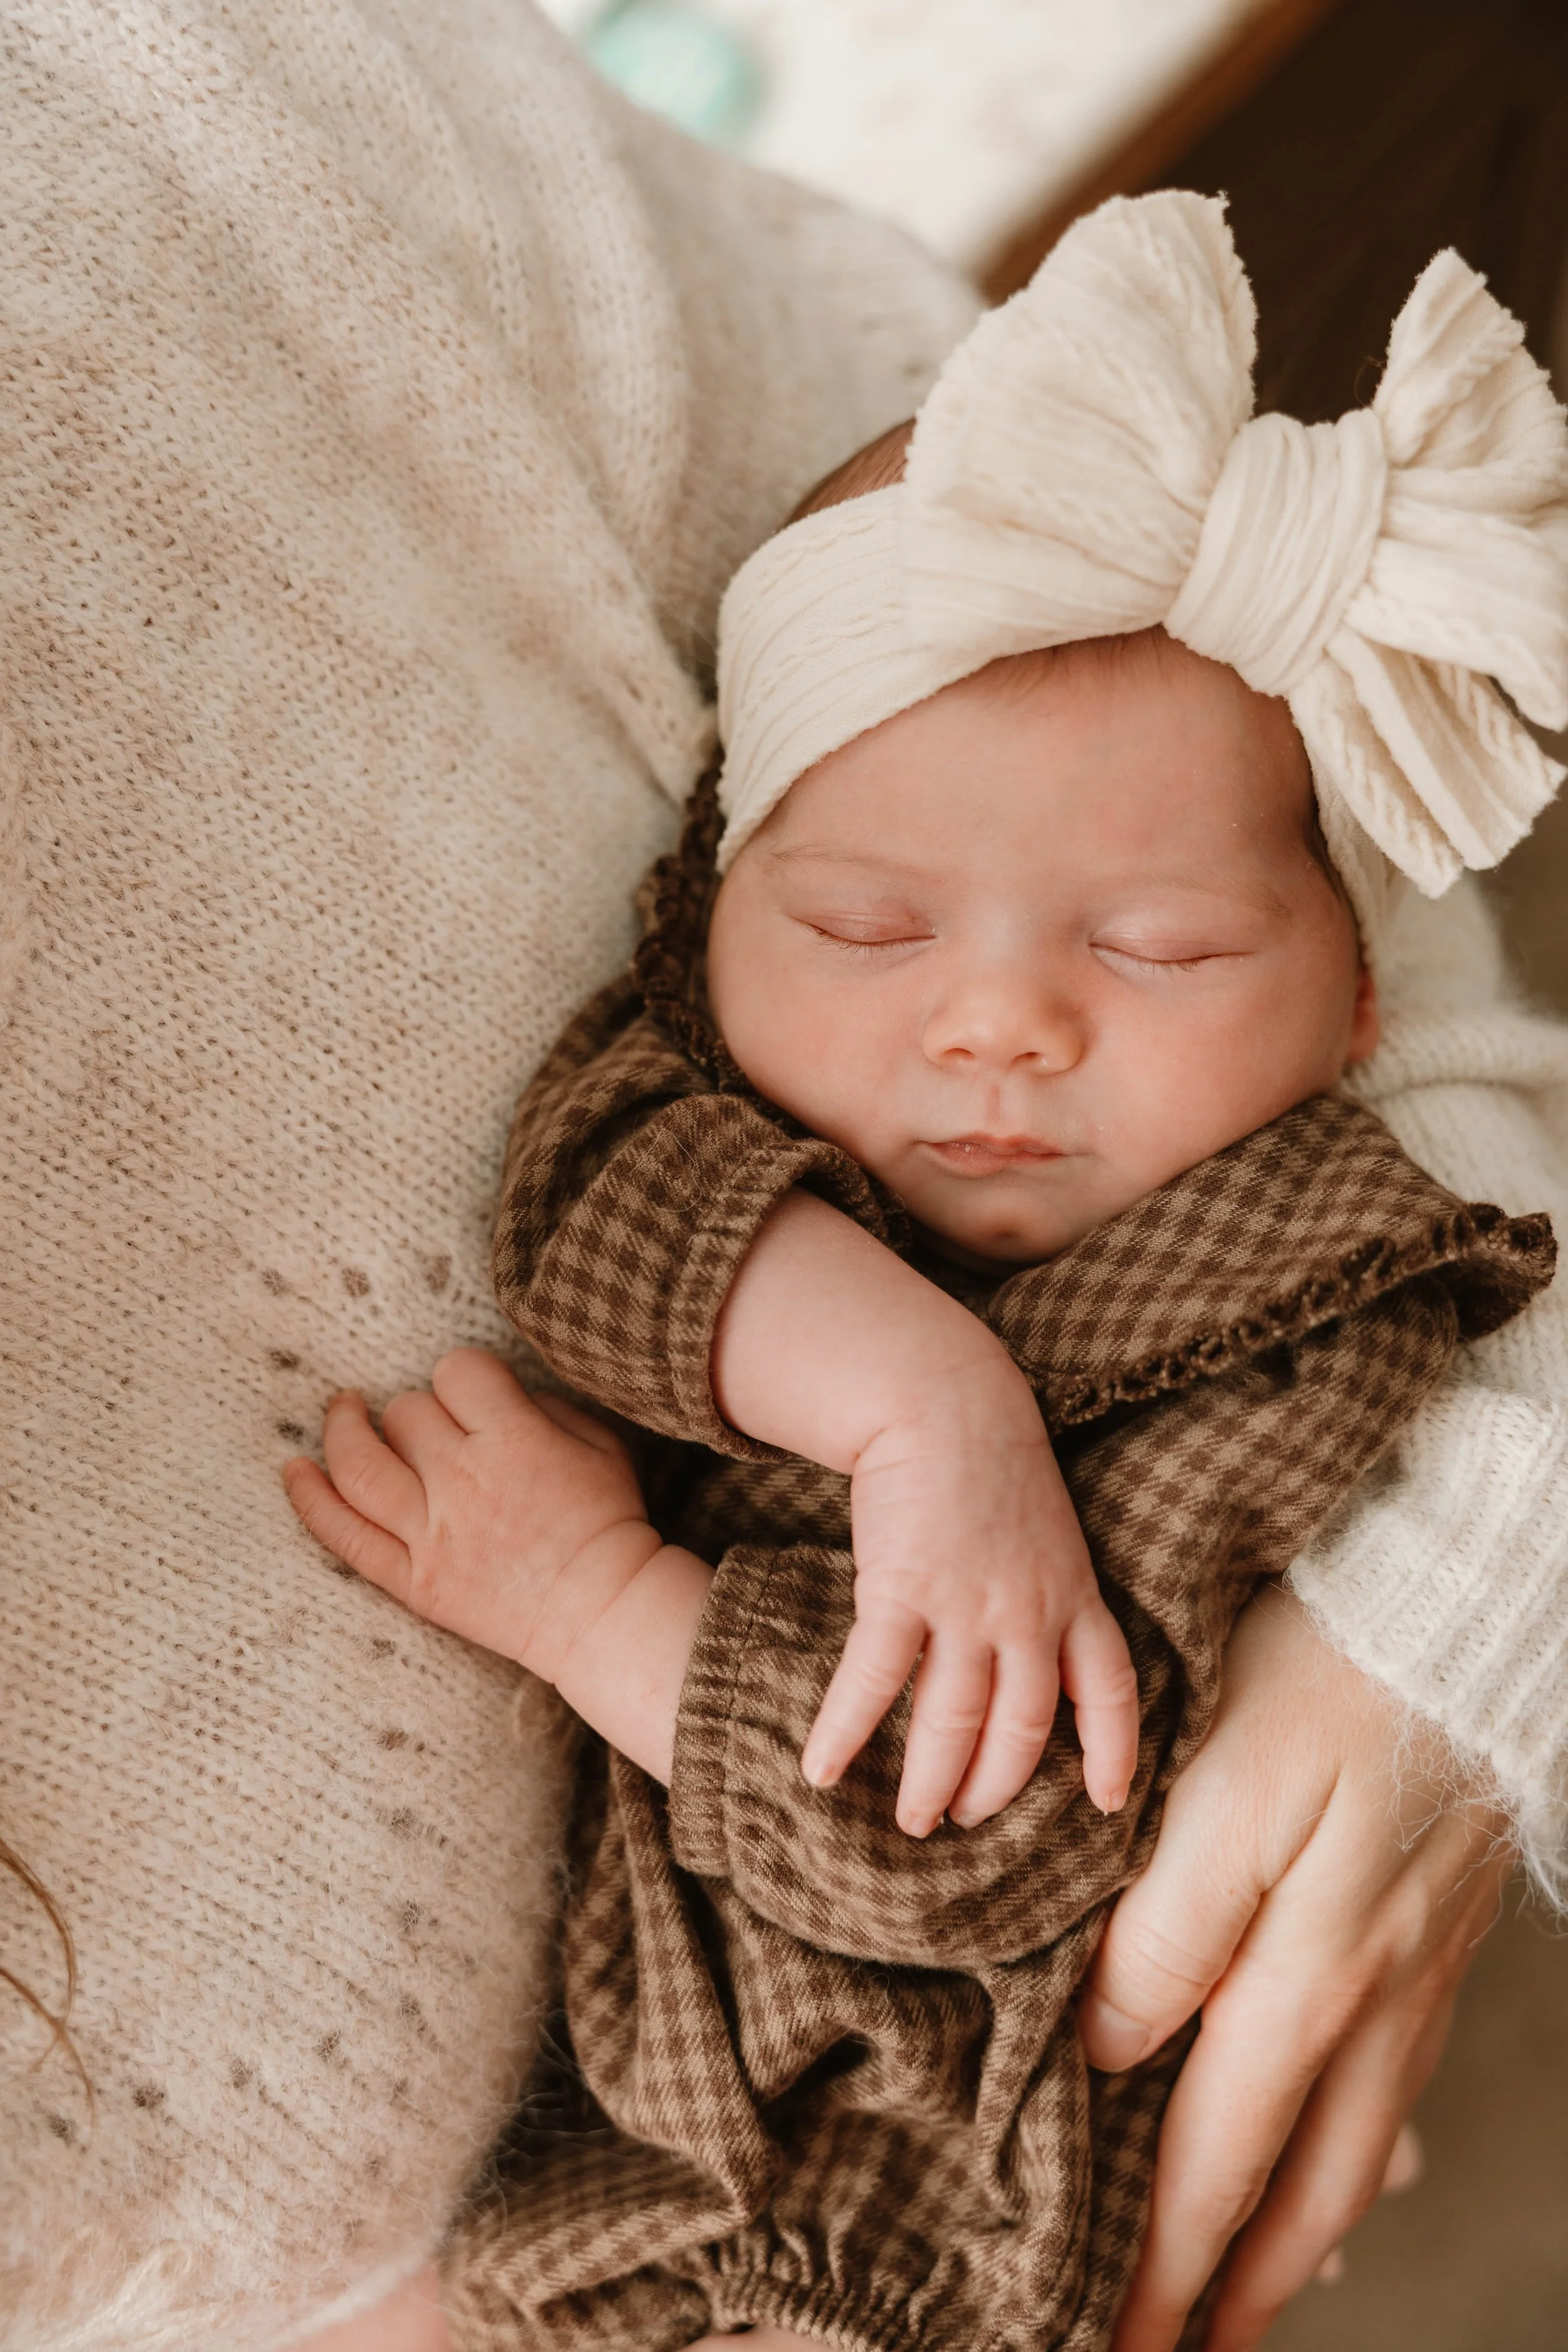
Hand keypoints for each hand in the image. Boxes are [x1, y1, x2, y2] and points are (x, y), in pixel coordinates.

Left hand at [283, 1349, 711, 1777]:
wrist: (602, 1612)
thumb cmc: (607, 1522)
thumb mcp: (600, 1443)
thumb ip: (544, 1403)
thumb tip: (488, 1390)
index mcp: (515, 1440)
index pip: (457, 1372)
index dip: (463, 1376)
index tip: (474, 1395)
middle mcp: (464, 1482)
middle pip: (407, 1413)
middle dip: (419, 1412)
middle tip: (438, 1430)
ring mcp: (431, 1535)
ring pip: (359, 1464)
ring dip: (342, 1430)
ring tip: (342, 1412)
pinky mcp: (411, 1580)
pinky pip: (344, 1537)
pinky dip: (311, 1500)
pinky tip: (294, 1470)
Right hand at [802, 1360, 1138, 1837]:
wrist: (947, 1398)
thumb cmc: (993, 1465)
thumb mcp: (1048, 1535)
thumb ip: (1048, 1598)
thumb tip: (1026, 1661)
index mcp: (1075, 1599)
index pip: (1110, 1692)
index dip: (1114, 1752)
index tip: (1109, 1802)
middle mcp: (1030, 1614)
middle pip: (1022, 1731)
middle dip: (994, 1788)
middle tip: (964, 1822)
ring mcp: (968, 1605)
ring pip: (953, 1722)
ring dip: (930, 1782)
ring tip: (913, 1822)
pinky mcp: (902, 1589)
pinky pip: (875, 1681)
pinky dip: (846, 1731)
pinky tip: (820, 1769)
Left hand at [1077, 1584, 1510, 2351]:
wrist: (1460, 1611)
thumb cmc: (1325, 1681)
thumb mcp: (1222, 1794)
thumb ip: (1165, 1933)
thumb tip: (1108, 2056)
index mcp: (1307, 1979)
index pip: (1216, 2160)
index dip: (1162, 2264)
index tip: (1117, 2343)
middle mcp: (1374, 2002)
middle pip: (1306, 2188)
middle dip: (1241, 2285)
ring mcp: (1417, 1974)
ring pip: (1358, 2145)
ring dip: (1305, 2231)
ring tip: (1260, 2289)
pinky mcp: (1434, 1932)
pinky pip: (1394, 2080)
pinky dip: (1358, 2147)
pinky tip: (1352, 2157)